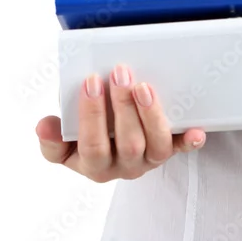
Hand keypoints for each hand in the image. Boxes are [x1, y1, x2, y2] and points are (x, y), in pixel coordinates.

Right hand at [35, 63, 206, 181]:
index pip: (92, 146)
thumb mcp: (63, 145)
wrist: (113, 151)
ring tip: (143, 86)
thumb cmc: (87, 140)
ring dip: (151, 114)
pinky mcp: (168, 151)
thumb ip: (53, 138)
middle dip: (123, 106)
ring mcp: (148, 159)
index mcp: (94, 165)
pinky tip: (197, 131)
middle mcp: (123, 167)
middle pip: (127, 143)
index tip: (90, 82)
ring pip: (155, 145)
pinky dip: (190, 141)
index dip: (91, 116)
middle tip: (119, 73)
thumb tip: (44, 125)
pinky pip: (181, 148)